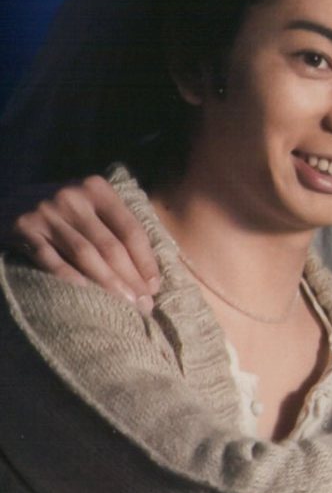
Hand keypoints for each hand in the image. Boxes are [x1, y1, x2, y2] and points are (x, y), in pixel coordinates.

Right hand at [9, 176, 158, 311]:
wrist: (7, 199)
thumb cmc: (61, 209)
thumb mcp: (89, 204)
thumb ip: (115, 224)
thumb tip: (150, 272)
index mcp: (97, 188)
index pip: (130, 229)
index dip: (145, 260)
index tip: (155, 286)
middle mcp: (73, 197)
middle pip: (110, 245)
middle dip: (131, 278)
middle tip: (145, 304)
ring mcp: (46, 212)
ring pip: (85, 254)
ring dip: (108, 283)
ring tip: (125, 305)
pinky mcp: (23, 228)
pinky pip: (51, 260)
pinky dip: (71, 278)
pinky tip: (87, 295)